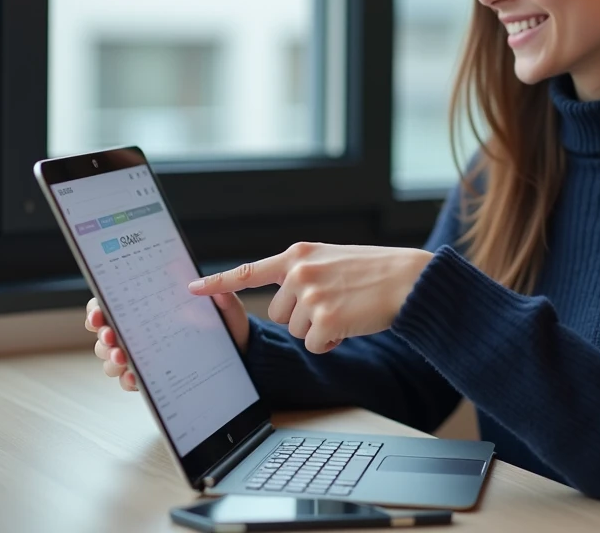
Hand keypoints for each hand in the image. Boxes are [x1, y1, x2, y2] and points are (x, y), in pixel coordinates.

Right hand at [84, 292, 250, 391]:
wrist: (240, 355)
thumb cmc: (227, 327)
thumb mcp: (226, 309)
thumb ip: (221, 297)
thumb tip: (208, 287)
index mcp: (151, 308)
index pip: (112, 304)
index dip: (98, 309)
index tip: (98, 314)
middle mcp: (142, 331)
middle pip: (105, 333)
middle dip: (103, 336)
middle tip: (111, 337)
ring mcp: (144, 354)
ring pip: (111, 357)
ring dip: (112, 358)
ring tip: (123, 357)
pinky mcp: (152, 375)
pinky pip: (129, 380)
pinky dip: (128, 379)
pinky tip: (134, 376)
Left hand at [189, 243, 432, 353]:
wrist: (409, 279)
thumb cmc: (374, 271)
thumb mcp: (331, 259)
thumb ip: (302, 271)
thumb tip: (280, 294)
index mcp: (298, 254)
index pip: (248, 271)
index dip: (217, 284)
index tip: (190, 289)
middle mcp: (299, 272)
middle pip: (277, 314)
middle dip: (301, 317)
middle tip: (333, 304)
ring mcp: (310, 295)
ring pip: (295, 332)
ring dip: (318, 330)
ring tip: (346, 310)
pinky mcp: (325, 319)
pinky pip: (314, 345)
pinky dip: (330, 343)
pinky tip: (350, 325)